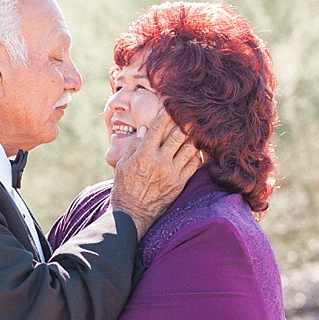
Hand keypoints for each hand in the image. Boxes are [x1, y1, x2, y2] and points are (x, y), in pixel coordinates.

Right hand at [110, 108, 199, 238]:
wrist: (132, 214)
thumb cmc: (124, 188)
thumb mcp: (123, 164)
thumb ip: (134, 146)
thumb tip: (146, 129)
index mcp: (143, 155)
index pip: (157, 128)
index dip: (165, 114)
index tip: (170, 106)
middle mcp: (159, 162)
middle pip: (178, 135)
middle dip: (183, 123)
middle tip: (188, 115)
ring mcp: (172, 173)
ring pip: (189, 149)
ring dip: (192, 138)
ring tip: (193, 131)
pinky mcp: (180, 183)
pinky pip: (194, 165)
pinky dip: (195, 155)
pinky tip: (194, 150)